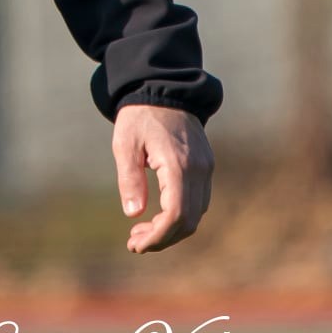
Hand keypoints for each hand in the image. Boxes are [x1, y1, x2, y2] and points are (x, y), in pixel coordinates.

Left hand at [112, 103, 213, 253]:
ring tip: (141, 232)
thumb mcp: (125, 144)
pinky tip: (157, 215)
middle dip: (162, 239)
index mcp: (179, 164)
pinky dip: (180, 216)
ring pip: (196, 214)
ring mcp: (206, 167)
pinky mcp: (205, 165)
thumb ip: (130, 179)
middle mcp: (199, 169)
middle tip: (134, 243)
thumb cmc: (139, 116)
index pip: (176, 215)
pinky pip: (198, 201)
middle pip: (189, 221)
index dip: (157, 237)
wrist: (164, 88)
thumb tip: (133, 215)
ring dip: (171, 230)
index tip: (135, 244)